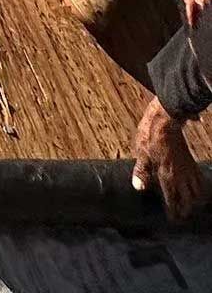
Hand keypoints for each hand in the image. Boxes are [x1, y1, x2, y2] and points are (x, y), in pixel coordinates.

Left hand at [133, 98, 206, 220]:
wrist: (166, 118)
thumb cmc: (151, 135)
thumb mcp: (142, 152)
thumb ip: (141, 171)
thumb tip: (138, 188)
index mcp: (167, 175)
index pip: (173, 201)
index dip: (174, 213)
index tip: (173, 220)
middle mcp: (181, 175)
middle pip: (189, 200)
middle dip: (186, 210)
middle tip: (182, 216)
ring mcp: (188, 168)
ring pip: (197, 191)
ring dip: (195, 201)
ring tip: (190, 205)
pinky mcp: (191, 160)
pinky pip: (199, 179)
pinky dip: (199, 188)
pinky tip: (196, 188)